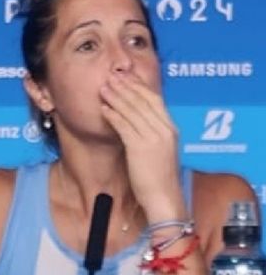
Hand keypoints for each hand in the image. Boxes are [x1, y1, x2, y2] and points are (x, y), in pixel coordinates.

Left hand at [99, 74, 186, 220]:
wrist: (164, 198)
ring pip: (132, 111)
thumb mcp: (160, 151)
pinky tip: (104, 109)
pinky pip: (124, 126)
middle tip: (111, 77)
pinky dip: (113, 115)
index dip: (139, 87)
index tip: (126, 78)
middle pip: (143, 101)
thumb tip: (137, 121)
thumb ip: (152, 134)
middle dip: (126, 87)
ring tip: (104, 88)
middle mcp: (165, 130)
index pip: (155, 100)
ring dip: (116, 97)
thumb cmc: (159, 178)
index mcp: (171, 129)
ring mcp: (153, 138)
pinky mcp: (140, 148)